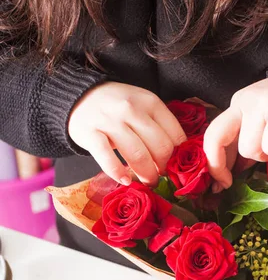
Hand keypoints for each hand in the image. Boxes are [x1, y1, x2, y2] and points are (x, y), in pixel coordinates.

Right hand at [68, 82, 185, 186]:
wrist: (78, 97)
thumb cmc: (117, 107)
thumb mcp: (142, 107)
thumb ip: (158, 126)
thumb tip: (177, 157)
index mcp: (150, 102)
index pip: (175, 135)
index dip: (178, 156)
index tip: (175, 167)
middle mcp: (131, 109)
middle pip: (160, 148)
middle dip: (164, 168)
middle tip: (162, 177)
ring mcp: (110, 121)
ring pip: (138, 155)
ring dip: (147, 175)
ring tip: (148, 182)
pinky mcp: (90, 134)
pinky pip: (108, 159)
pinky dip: (118, 173)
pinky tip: (125, 181)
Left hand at [203, 75, 267, 191]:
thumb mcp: (259, 124)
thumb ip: (243, 144)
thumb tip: (228, 175)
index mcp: (236, 105)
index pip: (212, 135)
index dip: (212, 163)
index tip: (220, 183)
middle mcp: (244, 102)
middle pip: (217, 139)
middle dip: (220, 165)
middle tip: (230, 182)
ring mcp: (261, 104)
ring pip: (249, 149)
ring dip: (265, 155)